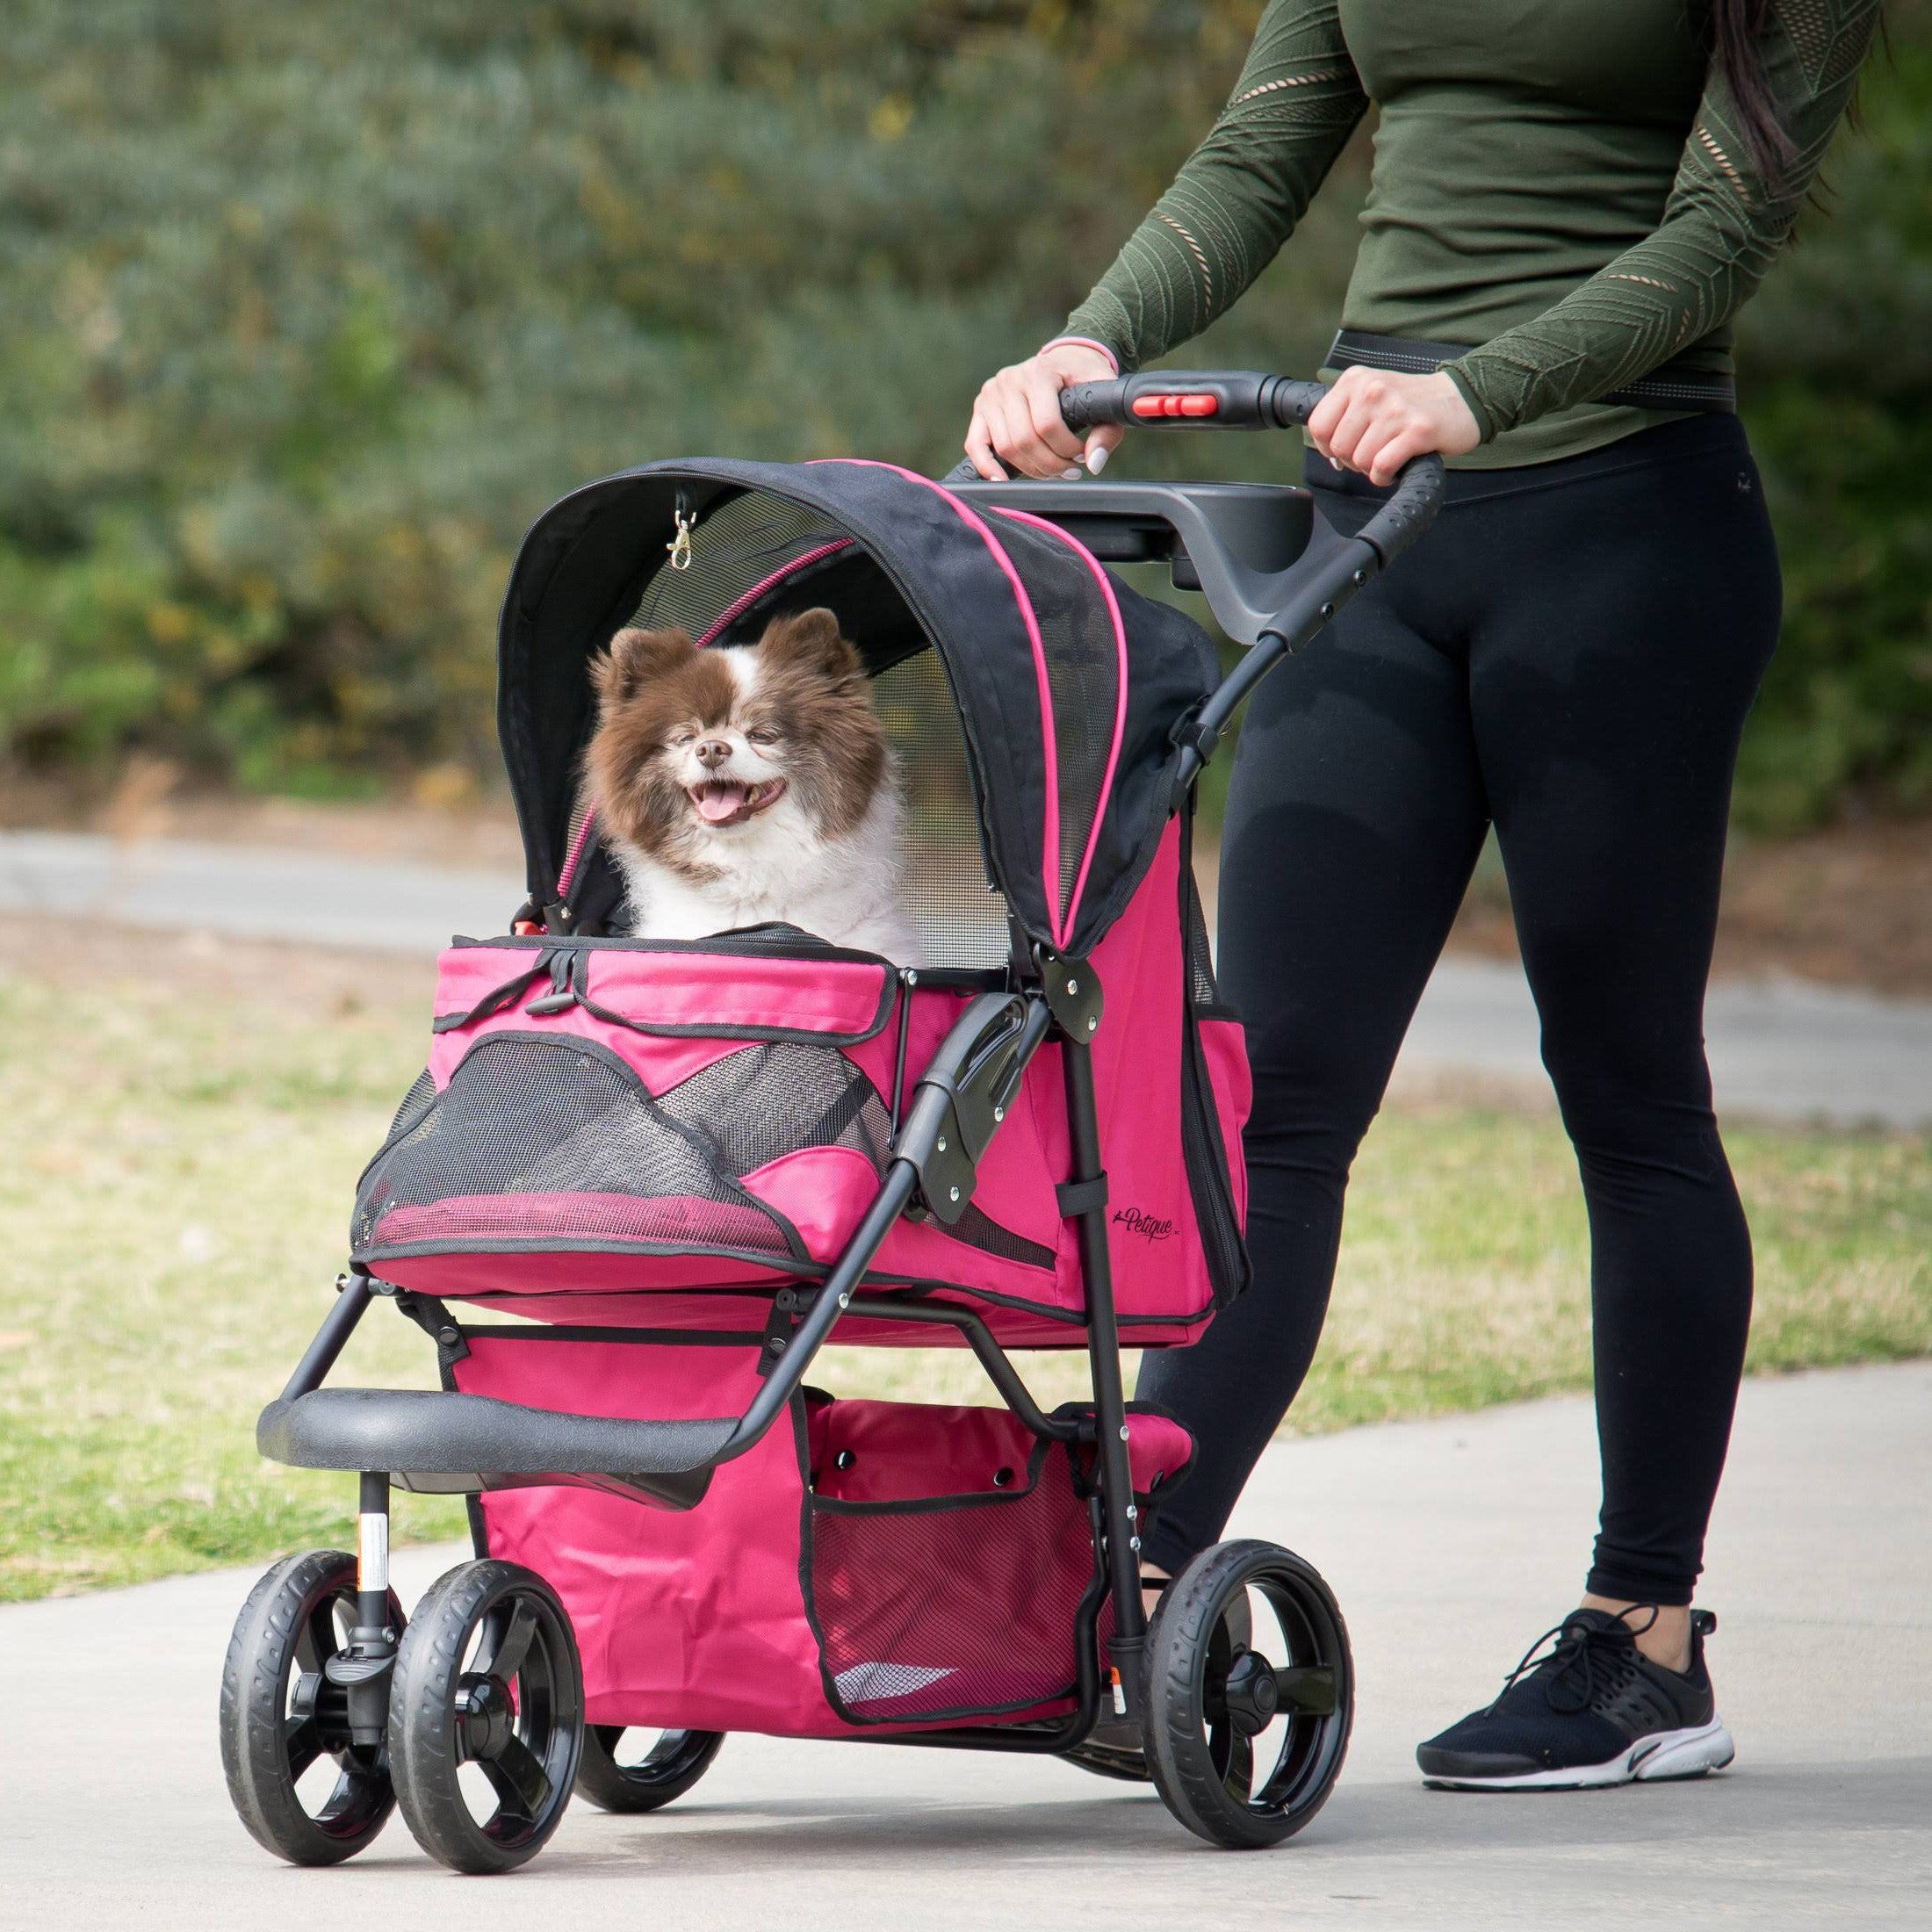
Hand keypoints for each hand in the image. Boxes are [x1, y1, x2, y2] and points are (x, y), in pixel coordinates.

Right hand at [965, 342, 1124, 481]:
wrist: (1066, 358)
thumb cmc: (1084, 377)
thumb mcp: (1104, 394)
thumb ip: (1106, 430)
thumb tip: (1093, 463)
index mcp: (1039, 372)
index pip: (1047, 424)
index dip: (1066, 449)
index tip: (1081, 456)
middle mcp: (1010, 380)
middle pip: (1024, 440)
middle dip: (1050, 464)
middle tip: (1069, 470)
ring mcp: (992, 394)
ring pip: (1005, 448)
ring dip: (1030, 469)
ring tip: (1051, 471)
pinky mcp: (981, 408)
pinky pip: (975, 445)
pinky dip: (987, 467)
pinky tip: (1003, 480)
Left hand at [1307, 368, 1479, 485]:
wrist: (1462, 397)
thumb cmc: (1412, 402)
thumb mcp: (1372, 393)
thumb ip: (1345, 416)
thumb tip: (1329, 454)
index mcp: (1356, 380)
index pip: (1319, 425)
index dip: (1327, 447)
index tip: (1345, 449)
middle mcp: (1373, 390)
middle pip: (1339, 447)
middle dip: (1352, 461)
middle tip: (1373, 454)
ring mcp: (1395, 409)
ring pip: (1360, 460)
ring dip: (1371, 469)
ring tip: (1388, 456)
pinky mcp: (1417, 430)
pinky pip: (1382, 466)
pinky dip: (1384, 476)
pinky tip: (1394, 469)